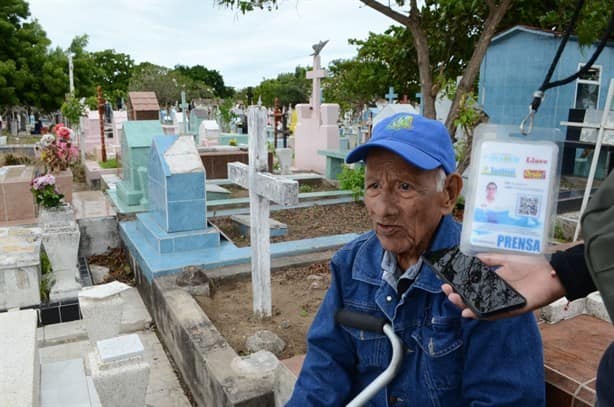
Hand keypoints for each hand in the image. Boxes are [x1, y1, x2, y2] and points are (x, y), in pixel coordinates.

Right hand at [441, 252, 566, 318]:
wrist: (552, 270)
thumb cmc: (531, 263)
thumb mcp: (506, 258)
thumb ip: (489, 259)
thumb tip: (470, 258)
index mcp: (495, 282)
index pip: (473, 286)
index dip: (459, 285)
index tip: (446, 281)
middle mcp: (497, 294)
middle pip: (474, 298)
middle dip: (458, 296)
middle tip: (447, 291)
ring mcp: (505, 302)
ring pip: (481, 308)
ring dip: (466, 306)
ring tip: (455, 299)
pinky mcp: (514, 309)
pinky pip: (496, 315)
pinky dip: (483, 315)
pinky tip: (471, 312)